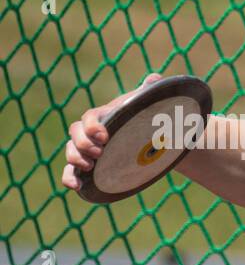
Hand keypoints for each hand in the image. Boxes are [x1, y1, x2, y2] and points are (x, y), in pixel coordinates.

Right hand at [60, 73, 163, 191]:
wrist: (149, 141)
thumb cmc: (144, 121)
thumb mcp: (148, 107)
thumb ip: (149, 93)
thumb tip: (156, 78)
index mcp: (103, 116)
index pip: (90, 117)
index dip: (93, 126)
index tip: (104, 136)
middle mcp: (90, 133)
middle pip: (74, 133)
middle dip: (83, 143)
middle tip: (100, 153)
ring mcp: (87, 150)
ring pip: (70, 151)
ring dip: (75, 159)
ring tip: (89, 167)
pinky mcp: (88, 167)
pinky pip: (70, 172)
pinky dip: (69, 178)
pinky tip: (77, 186)